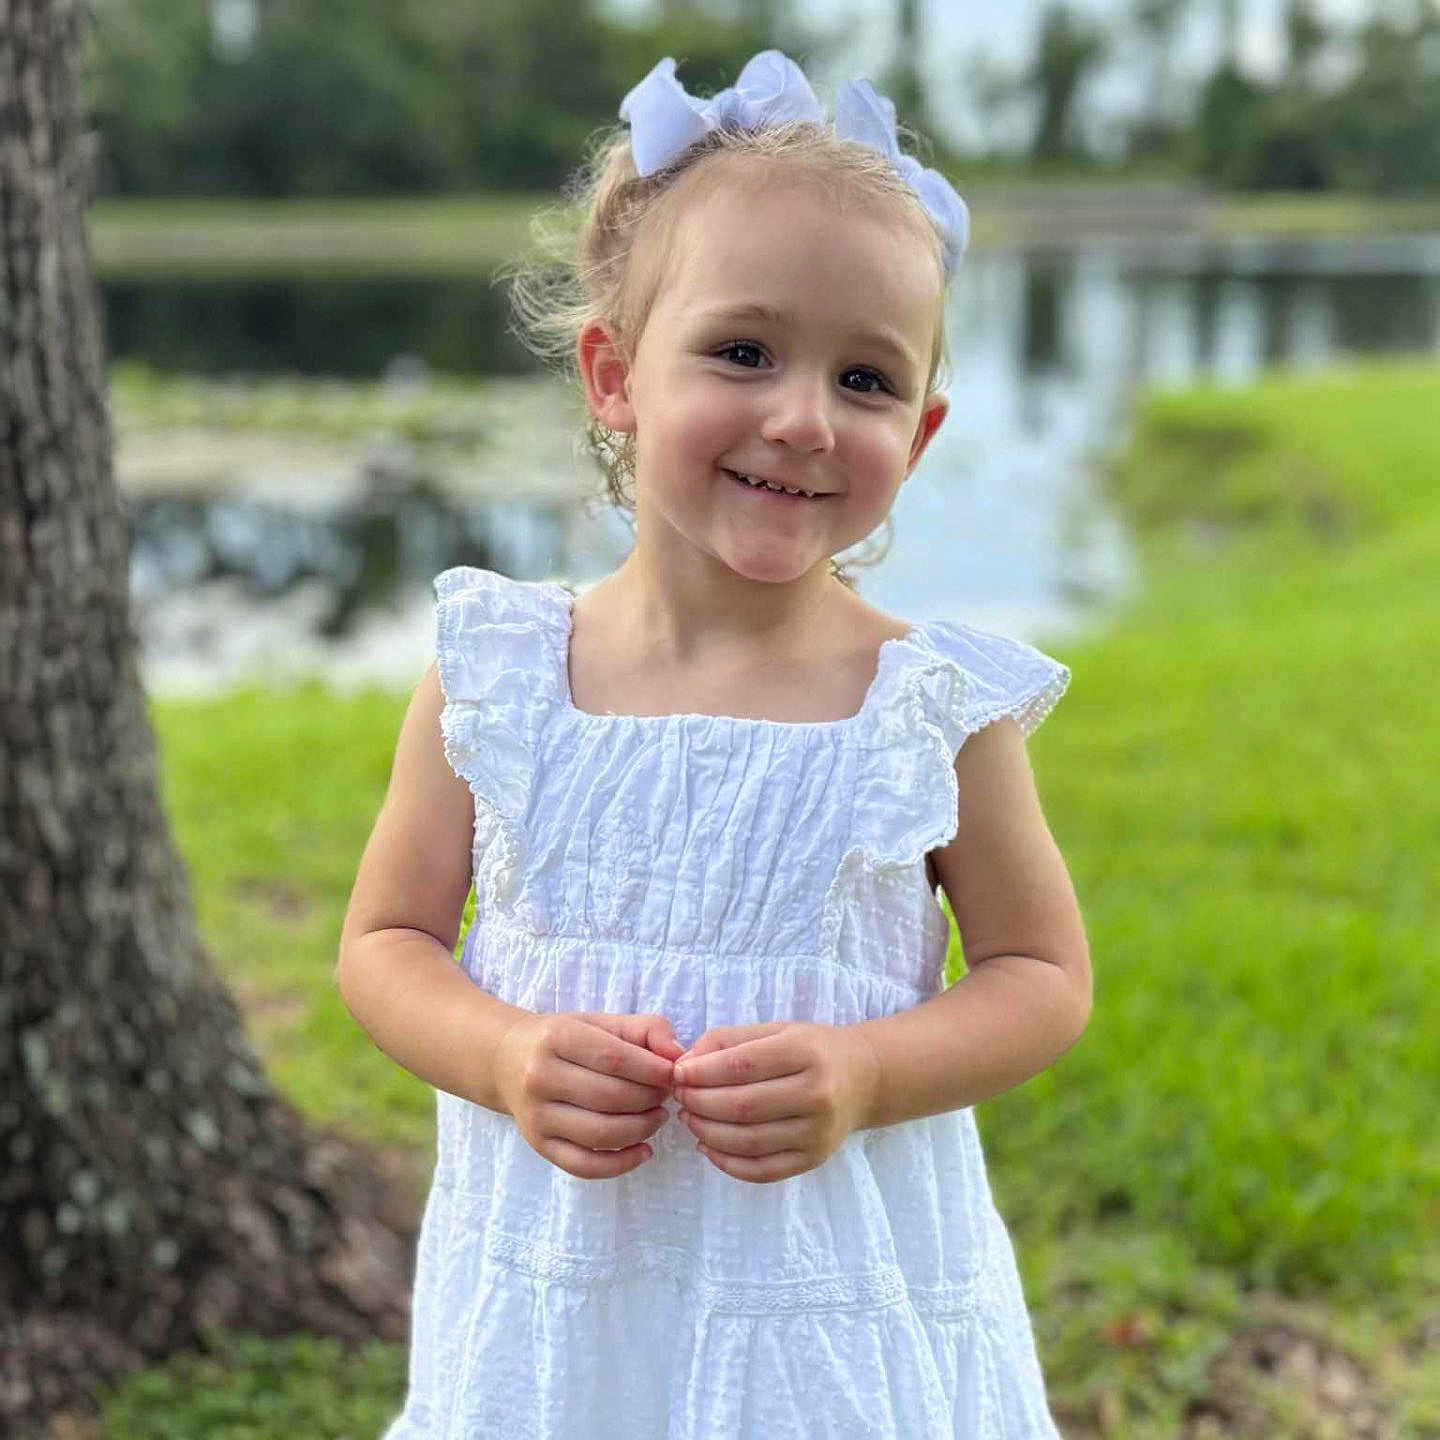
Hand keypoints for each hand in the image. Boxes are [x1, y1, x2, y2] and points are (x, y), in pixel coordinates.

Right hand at [495, 1011, 683, 1179]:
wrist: (507, 1060)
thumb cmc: (564, 1038)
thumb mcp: (600, 1022)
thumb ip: (645, 1029)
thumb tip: (677, 1054)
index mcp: (556, 1038)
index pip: (614, 1058)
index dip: (652, 1070)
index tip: (673, 1073)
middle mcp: (540, 1078)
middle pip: (610, 1097)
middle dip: (650, 1098)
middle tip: (667, 1094)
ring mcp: (536, 1116)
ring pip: (600, 1134)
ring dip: (642, 1129)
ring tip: (658, 1116)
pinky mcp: (538, 1145)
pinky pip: (584, 1165)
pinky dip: (621, 1165)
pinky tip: (644, 1151)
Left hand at [670, 1021, 881, 1183]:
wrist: (865, 1079)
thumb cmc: (813, 1049)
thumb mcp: (777, 1030)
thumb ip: (729, 1041)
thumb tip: (685, 1064)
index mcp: (806, 1052)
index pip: (742, 1065)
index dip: (702, 1072)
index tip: (678, 1073)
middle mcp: (816, 1094)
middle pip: (742, 1106)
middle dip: (700, 1102)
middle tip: (679, 1096)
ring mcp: (817, 1133)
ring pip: (748, 1142)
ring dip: (707, 1132)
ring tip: (689, 1118)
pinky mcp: (813, 1160)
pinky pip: (761, 1170)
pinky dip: (726, 1163)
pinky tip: (707, 1146)